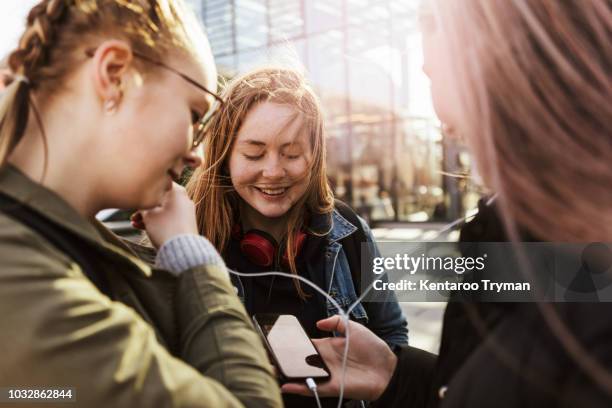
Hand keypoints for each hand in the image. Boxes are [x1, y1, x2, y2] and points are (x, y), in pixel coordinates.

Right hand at [131, 183, 198, 248]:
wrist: (181, 250)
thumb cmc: (165, 229)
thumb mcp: (148, 214)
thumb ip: (142, 203)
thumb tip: (140, 200)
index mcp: (177, 191)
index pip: (158, 183)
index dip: (144, 190)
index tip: (135, 197)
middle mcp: (184, 199)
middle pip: (160, 198)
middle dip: (144, 207)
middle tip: (133, 215)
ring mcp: (186, 211)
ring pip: (163, 209)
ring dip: (148, 215)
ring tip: (134, 223)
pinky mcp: (185, 223)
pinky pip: (168, 218)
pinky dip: (156, 221)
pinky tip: (141, 227)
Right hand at [281, 315, 396, 400]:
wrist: (388, 368)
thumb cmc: (373, 348)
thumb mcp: (354, 327)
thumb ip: (337, 322)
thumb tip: (318, 323)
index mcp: (328, 346)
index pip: (306, 344)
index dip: (293, 342)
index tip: (278, 340)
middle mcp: (324, 360)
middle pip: (300, 360)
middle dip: (285, 358)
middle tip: (269, 356)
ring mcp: (327, 374)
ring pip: (302, 374)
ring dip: (287, 373)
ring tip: (271, 369)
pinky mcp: (332, 386)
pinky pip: (312, 388)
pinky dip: (299, 388)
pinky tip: (286, 385)